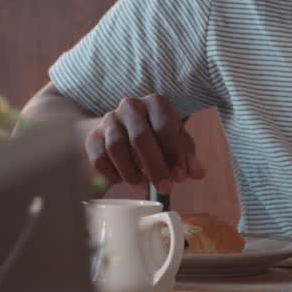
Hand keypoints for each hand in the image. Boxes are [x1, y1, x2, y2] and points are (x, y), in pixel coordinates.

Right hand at [85, 94, 205, 194]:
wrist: (123, 128)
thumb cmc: (157, 135)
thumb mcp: (176, 142)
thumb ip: (187, 157)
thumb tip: (198, 173)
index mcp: (156, 103)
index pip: (164, 127)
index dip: (173, 154)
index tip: (179, 176)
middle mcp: (131, 106)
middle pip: (140, 137)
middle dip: (154, 166)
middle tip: (163, 188)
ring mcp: (109, 119)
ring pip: (116, 147)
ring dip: (132, 172)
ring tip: (143, 185)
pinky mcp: (93, 135)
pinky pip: (99, 157)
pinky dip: (112, 174)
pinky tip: (123, 180)